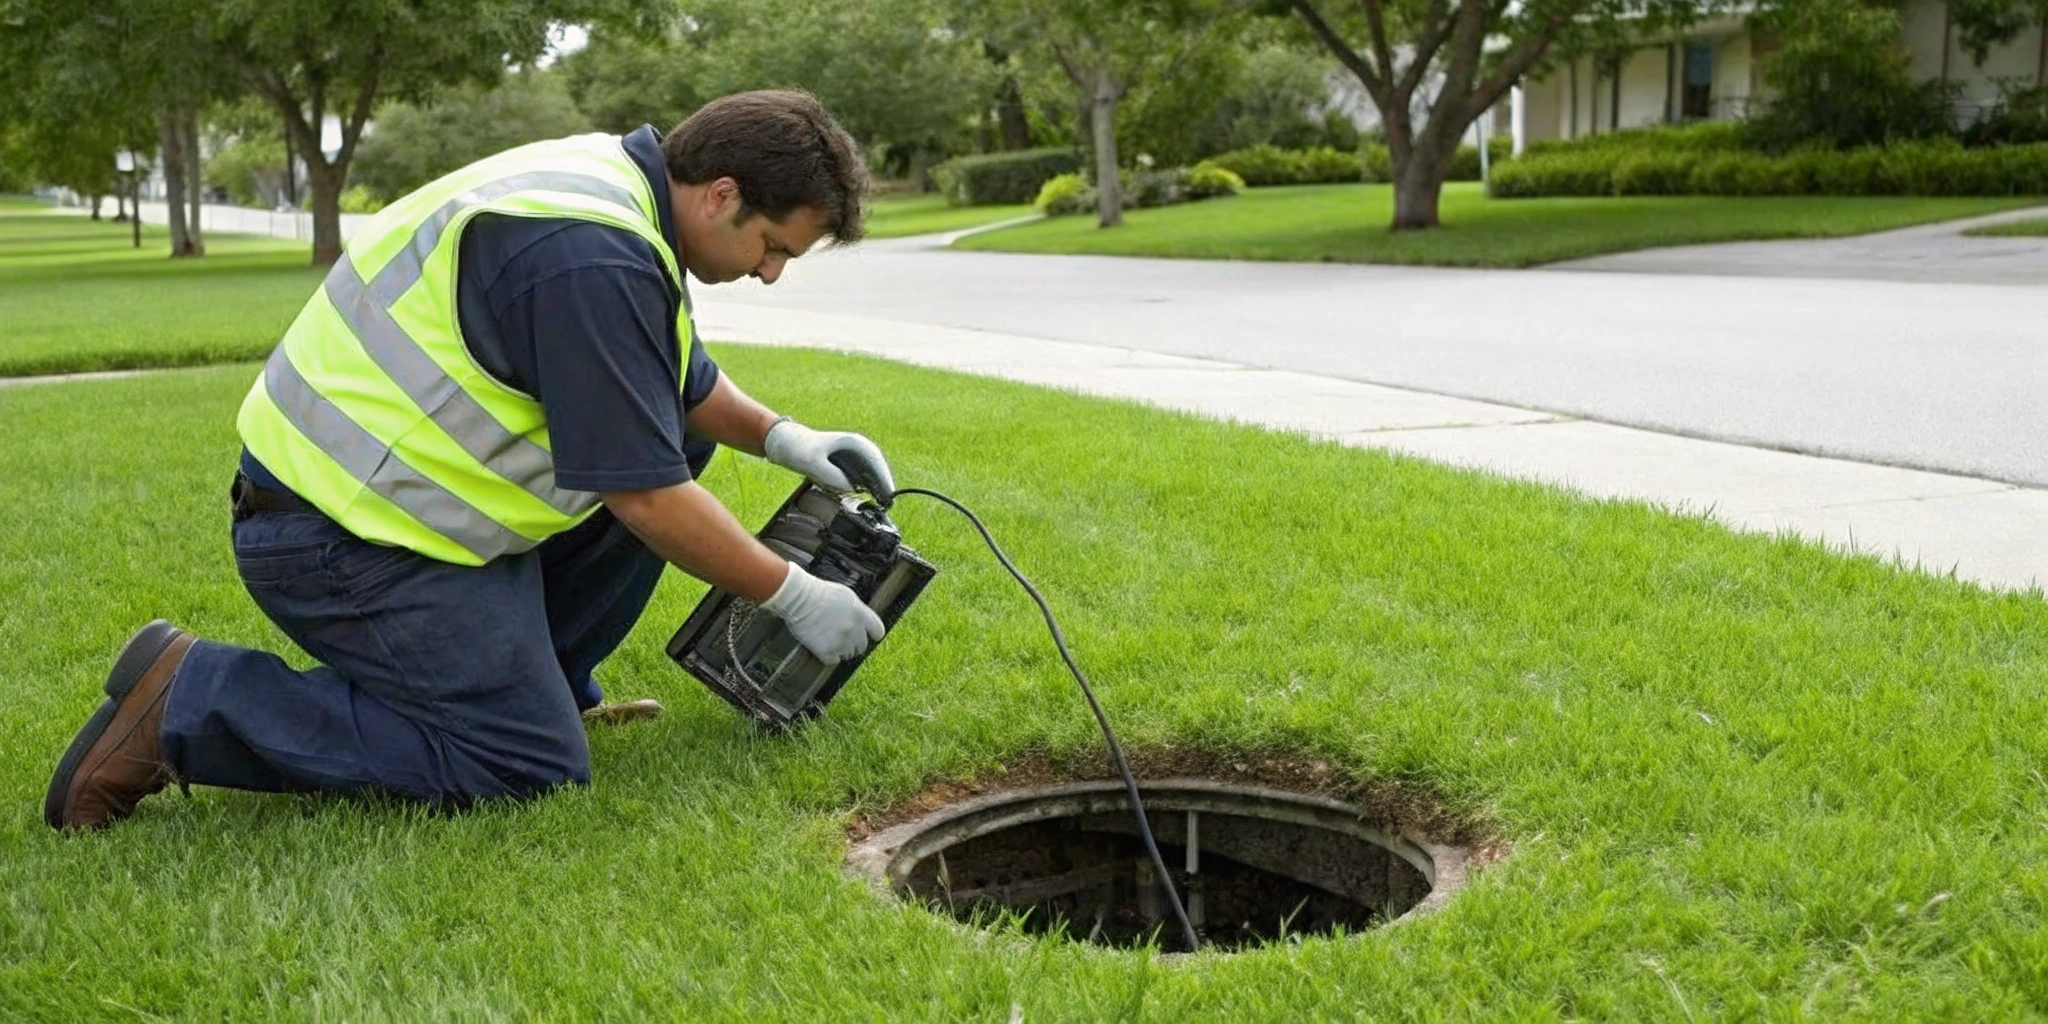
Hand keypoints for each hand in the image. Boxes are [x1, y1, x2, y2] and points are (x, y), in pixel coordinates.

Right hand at [757, 561, 885, 663]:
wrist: (798, 598)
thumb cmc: (819, 593)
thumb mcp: (846, 596)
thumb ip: (858, 611)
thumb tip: (863, 622)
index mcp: (861, 614)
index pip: (878, 632)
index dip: (872, 634)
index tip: (868, 636)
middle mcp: (854, 630)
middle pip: (862, 646)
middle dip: (853, 643)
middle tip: (840, 636)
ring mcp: (841, 642)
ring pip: (848, 654)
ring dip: (841, 649)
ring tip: (828, 638)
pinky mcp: (827, 652)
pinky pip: (834, 661)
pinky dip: (828, 655)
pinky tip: (821, 645)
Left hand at [763, 419, 895, 501]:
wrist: (784, 444)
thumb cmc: (797, 447)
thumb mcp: (811, 461)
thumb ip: (830, 475)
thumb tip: (852, 490)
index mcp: (854, 443)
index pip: (876, 462)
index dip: (884, 479)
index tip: (889, 495)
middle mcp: (857, 451)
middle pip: (876, 471)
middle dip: (882, 487)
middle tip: (887, 505)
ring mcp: (851, 460)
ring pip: (869, 477)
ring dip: (874, 490)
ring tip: (879, 506)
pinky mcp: (844, 469)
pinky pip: (859, 481)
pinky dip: (862, 491)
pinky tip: (864, 500)